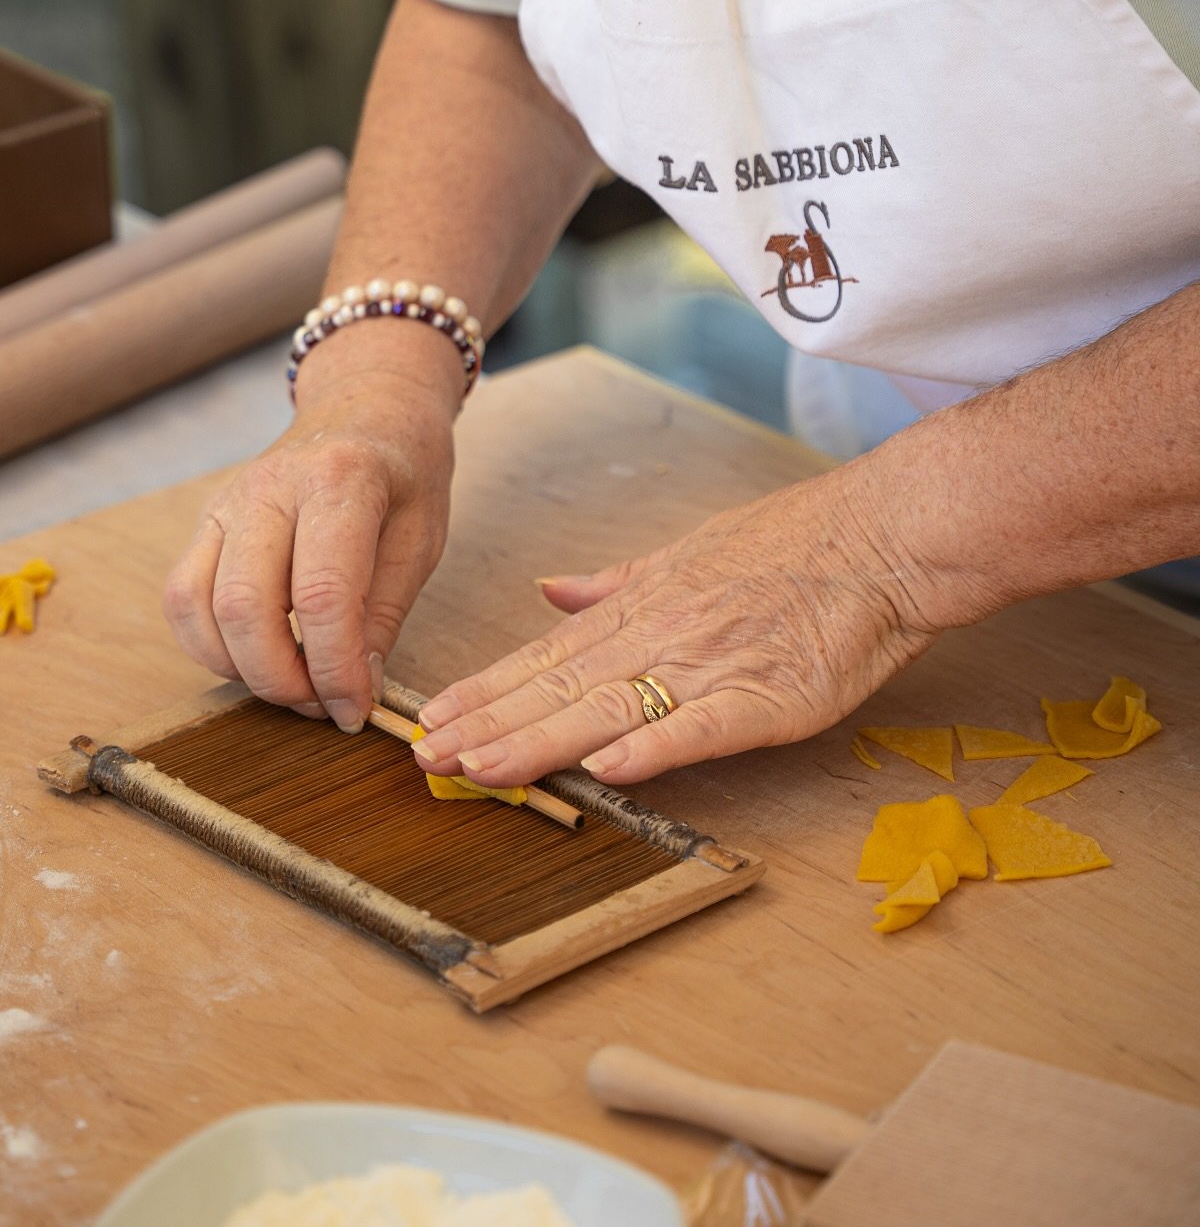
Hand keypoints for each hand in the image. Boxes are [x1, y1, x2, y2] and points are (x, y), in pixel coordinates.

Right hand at [162, 326, 459, 731]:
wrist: (367, 406)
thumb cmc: (403, 471)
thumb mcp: (421, 539)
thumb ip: (382, 615)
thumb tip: (351, 690)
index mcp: (340, 481)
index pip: (322, 596)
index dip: (334, 670)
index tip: (354, 710)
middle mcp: (271, 486)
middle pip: (246, 606)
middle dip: (281, 679)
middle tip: (321, 705)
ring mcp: (228, 501)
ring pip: (198, 606)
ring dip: (240, 668)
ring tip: (292, 683)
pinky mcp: (205, 519)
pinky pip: (181, 596)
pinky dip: (209, 644)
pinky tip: (254, 657)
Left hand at [411, 468, 946, 786]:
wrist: (883, 537)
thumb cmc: (795, 544)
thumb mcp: (688, 551)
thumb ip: (616, 584)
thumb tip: (550, 590)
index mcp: (643, 608)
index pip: (547, 656)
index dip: (486, 691)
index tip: (431, 719)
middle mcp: (663, 635)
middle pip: (560, 687)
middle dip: (489, 725)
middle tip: (424, 757)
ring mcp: (712, 665)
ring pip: (610, 707)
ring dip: (541, 739)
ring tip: (481, 768)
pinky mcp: (769, 696)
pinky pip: (702, 726)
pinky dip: (655, 746)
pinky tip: (608, 770)